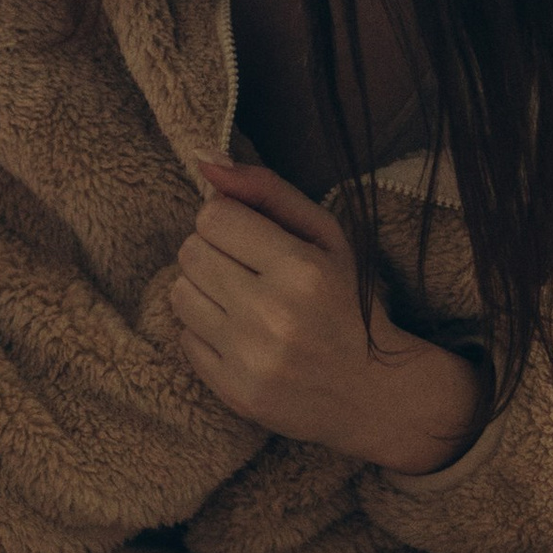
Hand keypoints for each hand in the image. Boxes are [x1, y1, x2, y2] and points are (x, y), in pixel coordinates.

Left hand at [173, 155, 485, 472]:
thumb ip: (267, 190)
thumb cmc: (348, 302)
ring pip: (179, 294)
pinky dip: (206, 331)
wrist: (373, 392)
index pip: (213, 217)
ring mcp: (250, 358)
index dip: (228, 221)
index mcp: (301, 269)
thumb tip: (206, 161)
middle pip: (191, 252)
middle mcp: (272, 315)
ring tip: (241, 300)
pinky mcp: (235, 391)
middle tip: (246, 269)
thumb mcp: (326, 235)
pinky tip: (241, 335)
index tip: (250, 237)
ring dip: (204, 290)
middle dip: (213, 252)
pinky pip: (184, 339)